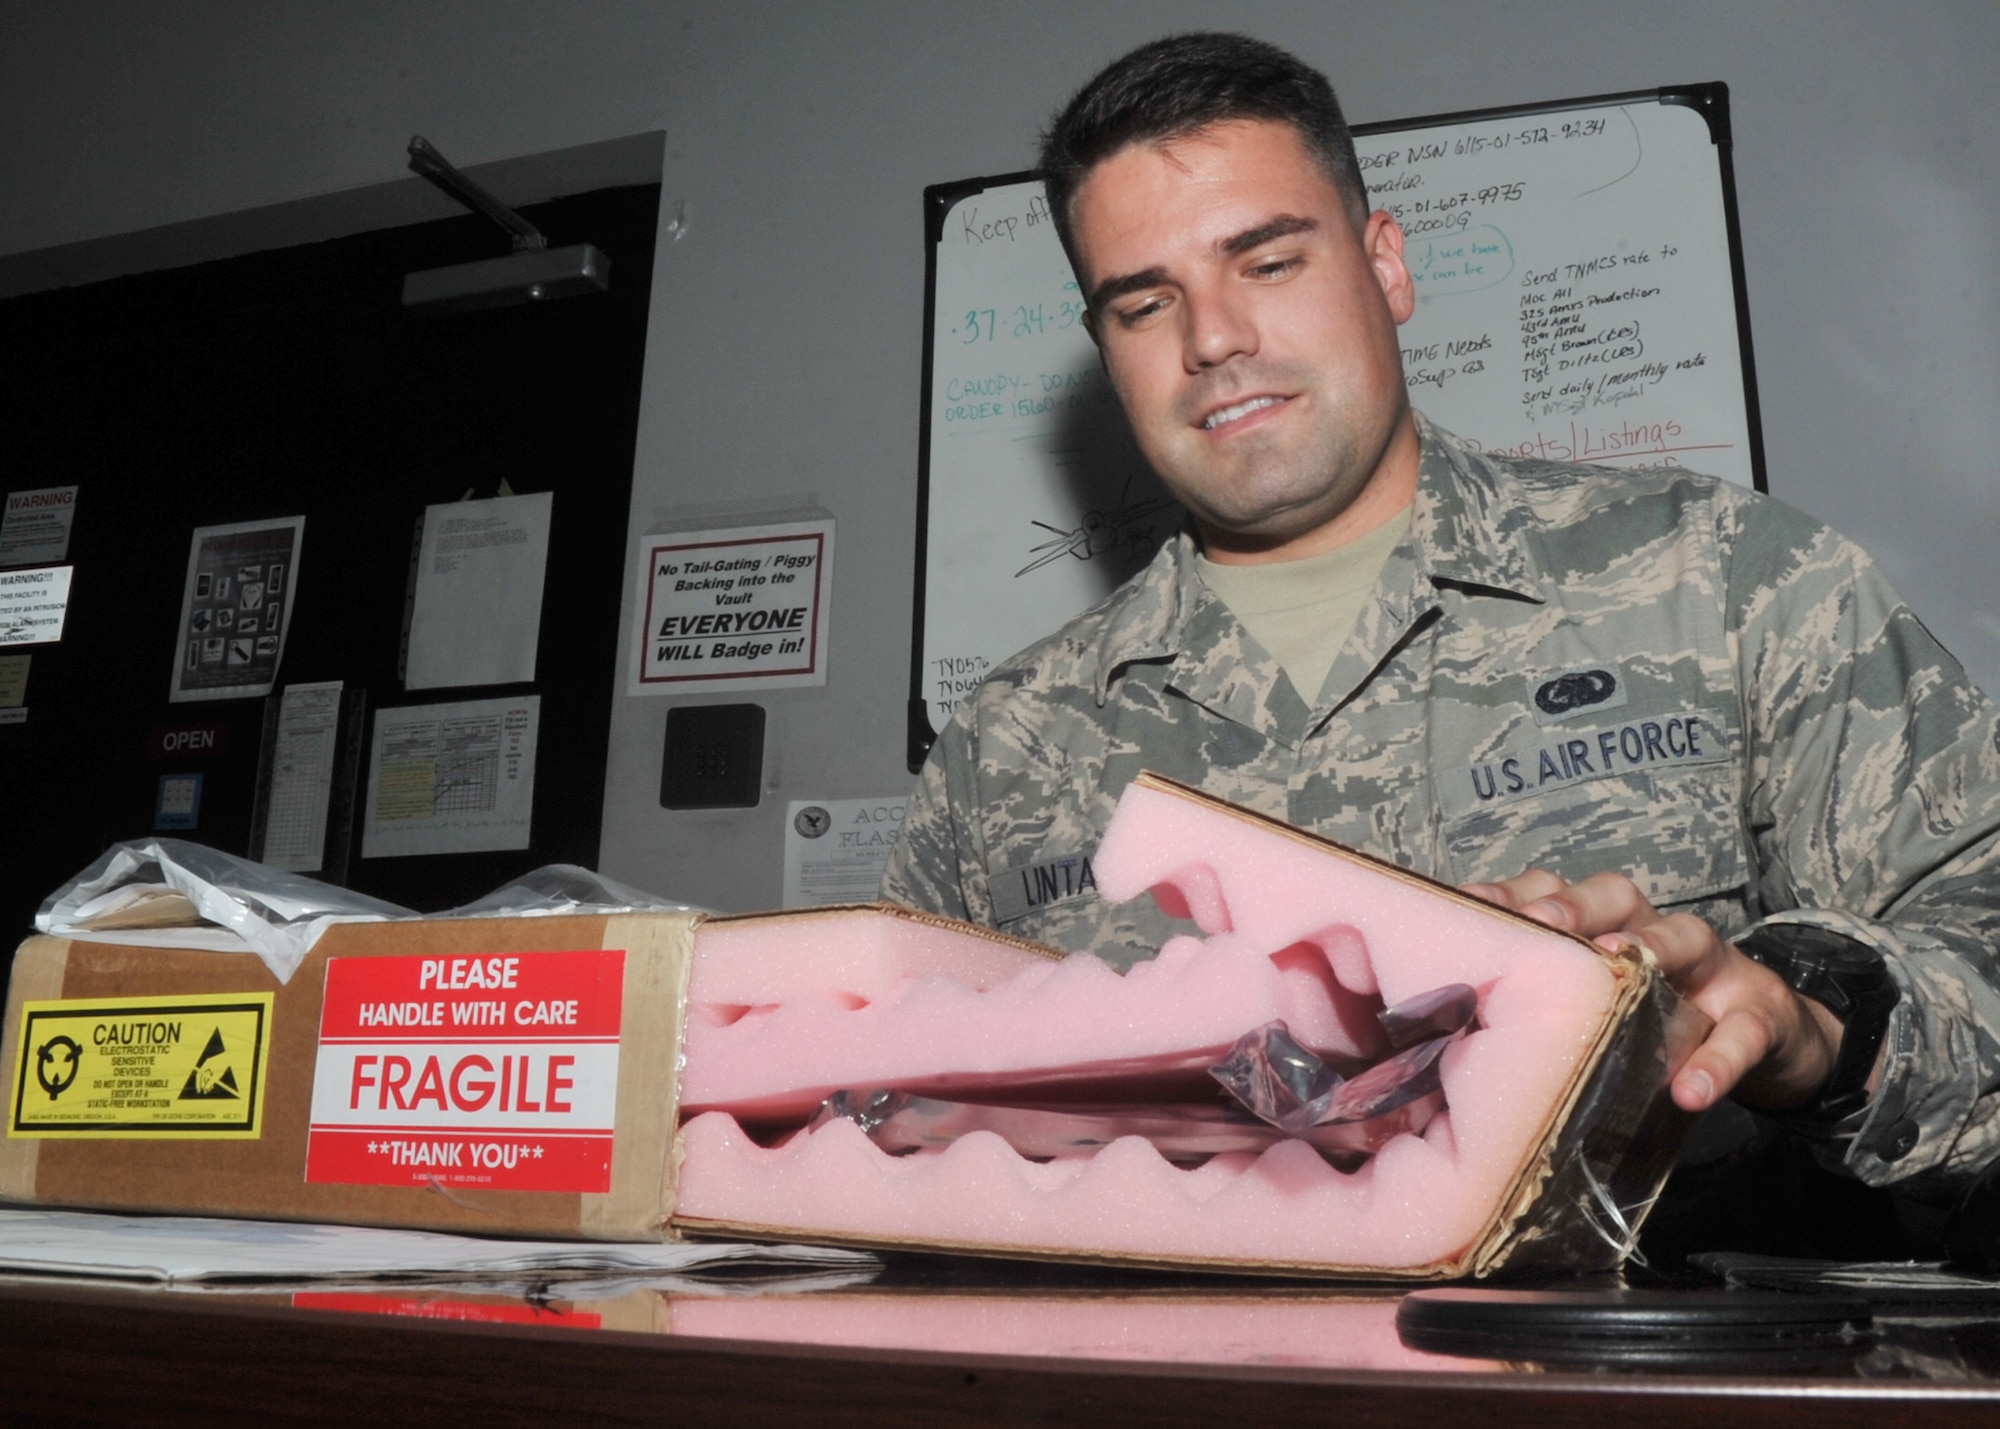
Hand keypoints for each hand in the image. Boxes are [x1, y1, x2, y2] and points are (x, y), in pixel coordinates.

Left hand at [1461, 869, 1844, 1114]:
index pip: (1559, 894)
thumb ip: (1552, 1005)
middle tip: (1542, 924)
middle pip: (1618, 896)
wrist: (1767, 1039)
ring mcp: (1714, 969)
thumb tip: (1460, 1036)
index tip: (1473, 907)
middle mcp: (1657, 933)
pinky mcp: (1759, 1016)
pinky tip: (1689, 1089)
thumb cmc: (1663, 1017)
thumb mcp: (1608, 1003)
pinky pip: (1742, 1034)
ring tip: (1623, 963)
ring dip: (1654, 946)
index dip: (1517, 895)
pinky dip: (1716, 1062)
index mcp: (1610, 928)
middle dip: (1576, 905)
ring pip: (1687, 935)